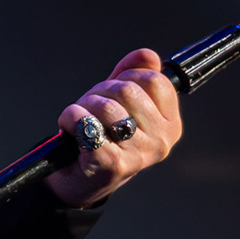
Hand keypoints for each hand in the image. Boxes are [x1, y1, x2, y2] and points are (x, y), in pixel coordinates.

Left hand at [44, 47, 182, 206]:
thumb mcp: (121, 103)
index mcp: (170, 125)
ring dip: (84, 105)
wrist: (81, 183)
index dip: (127, 76)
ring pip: (108, 106)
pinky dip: (70, 118)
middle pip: (128, 90)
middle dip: (100, 90)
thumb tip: (148, 55)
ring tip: (80, 119)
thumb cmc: (102, 138)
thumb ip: (134, 74)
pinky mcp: (112, 165)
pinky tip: (70, 128)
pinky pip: (86, 124)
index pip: (155, 80)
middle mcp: (161, 142)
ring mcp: (139, 155)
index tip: (115, 92)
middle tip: (91, 106)